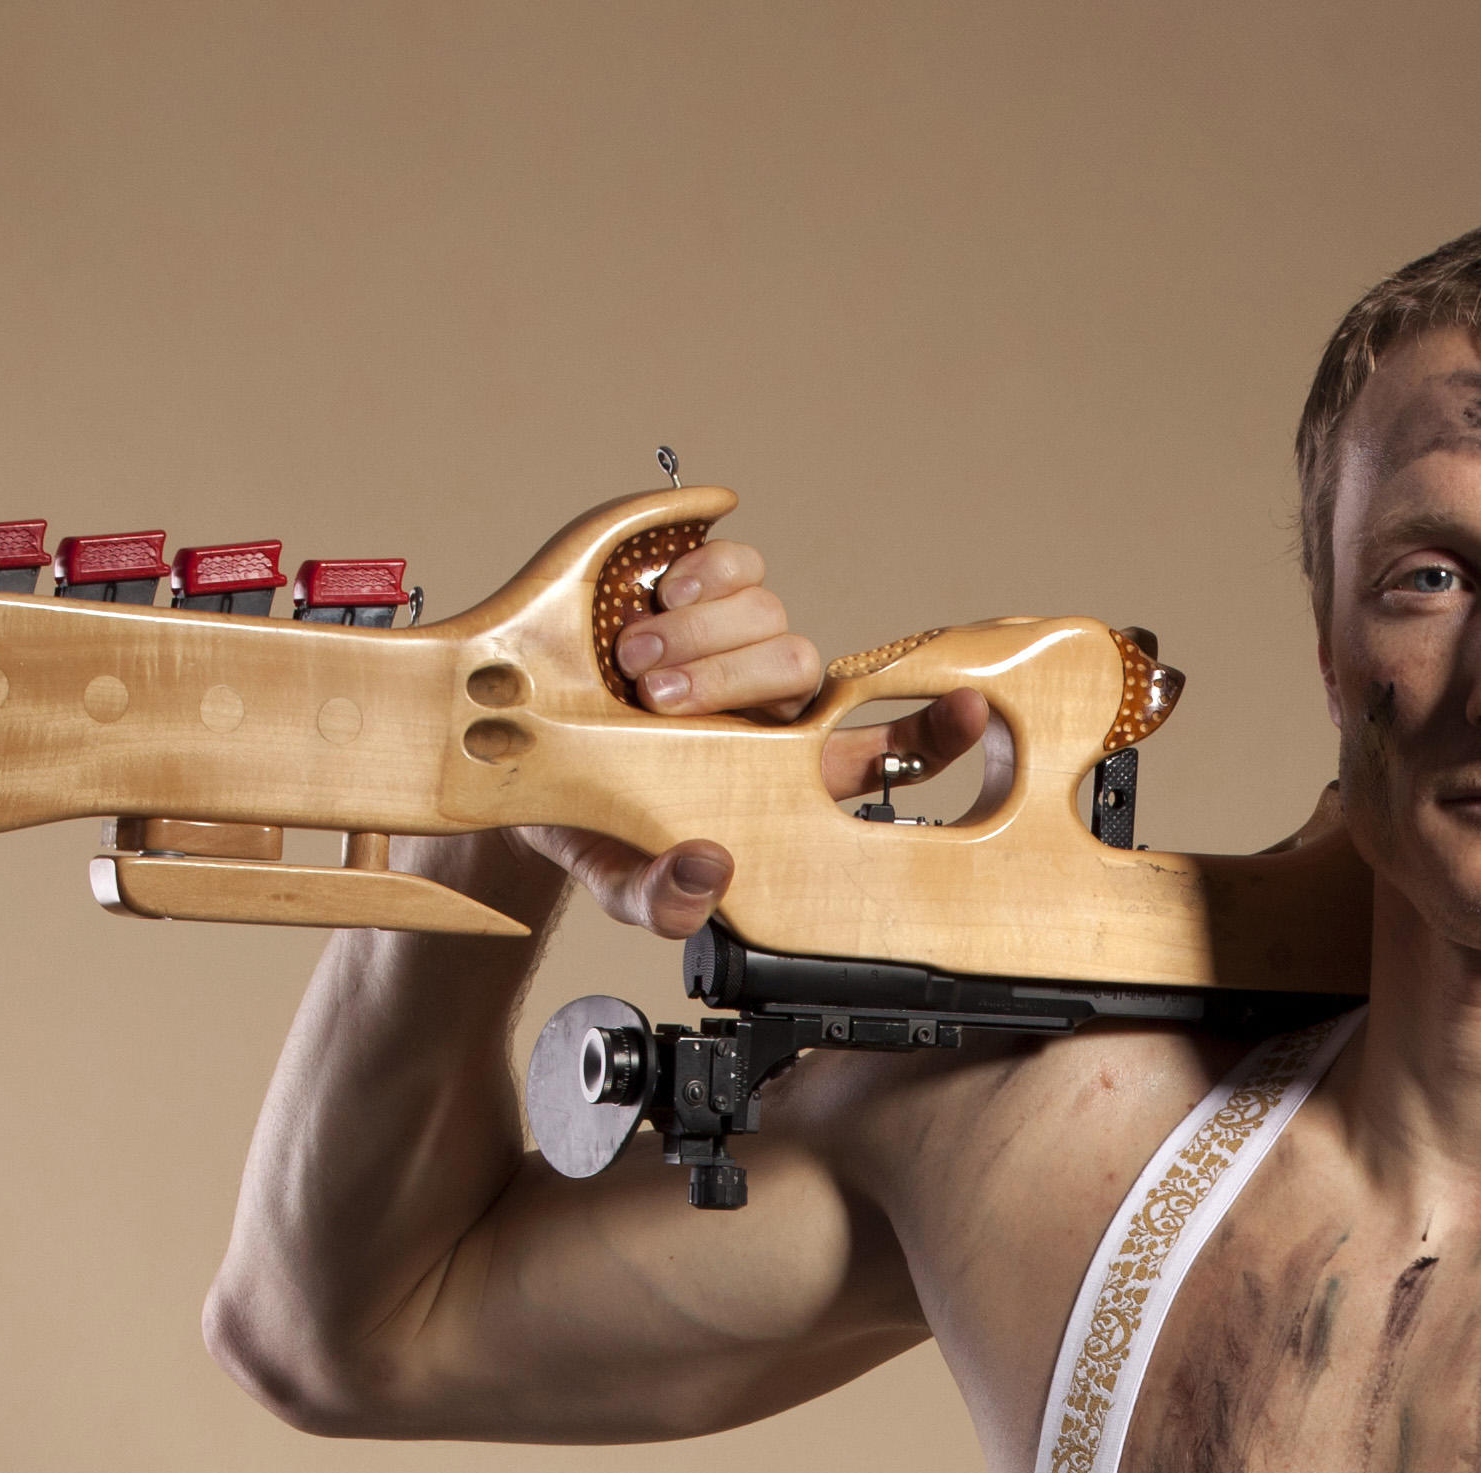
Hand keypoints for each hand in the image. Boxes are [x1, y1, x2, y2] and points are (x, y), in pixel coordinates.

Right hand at [519, 543, 994, 945]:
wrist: (512, 748)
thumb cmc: (587, 819)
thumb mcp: (619, 878)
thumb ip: (664, 900)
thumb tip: (710, 874)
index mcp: (780, 776)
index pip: (881, 754)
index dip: (931, 732)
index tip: (968, 712)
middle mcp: (772, 706)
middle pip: (805, 672)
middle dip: (730, 681)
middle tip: (657, 701)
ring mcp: (739, 642)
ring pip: (772, 618)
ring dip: (703, 639)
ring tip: (634, 666)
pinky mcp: (702, 585)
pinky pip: (739, 564)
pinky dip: (701, 579)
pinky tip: (657, 599)